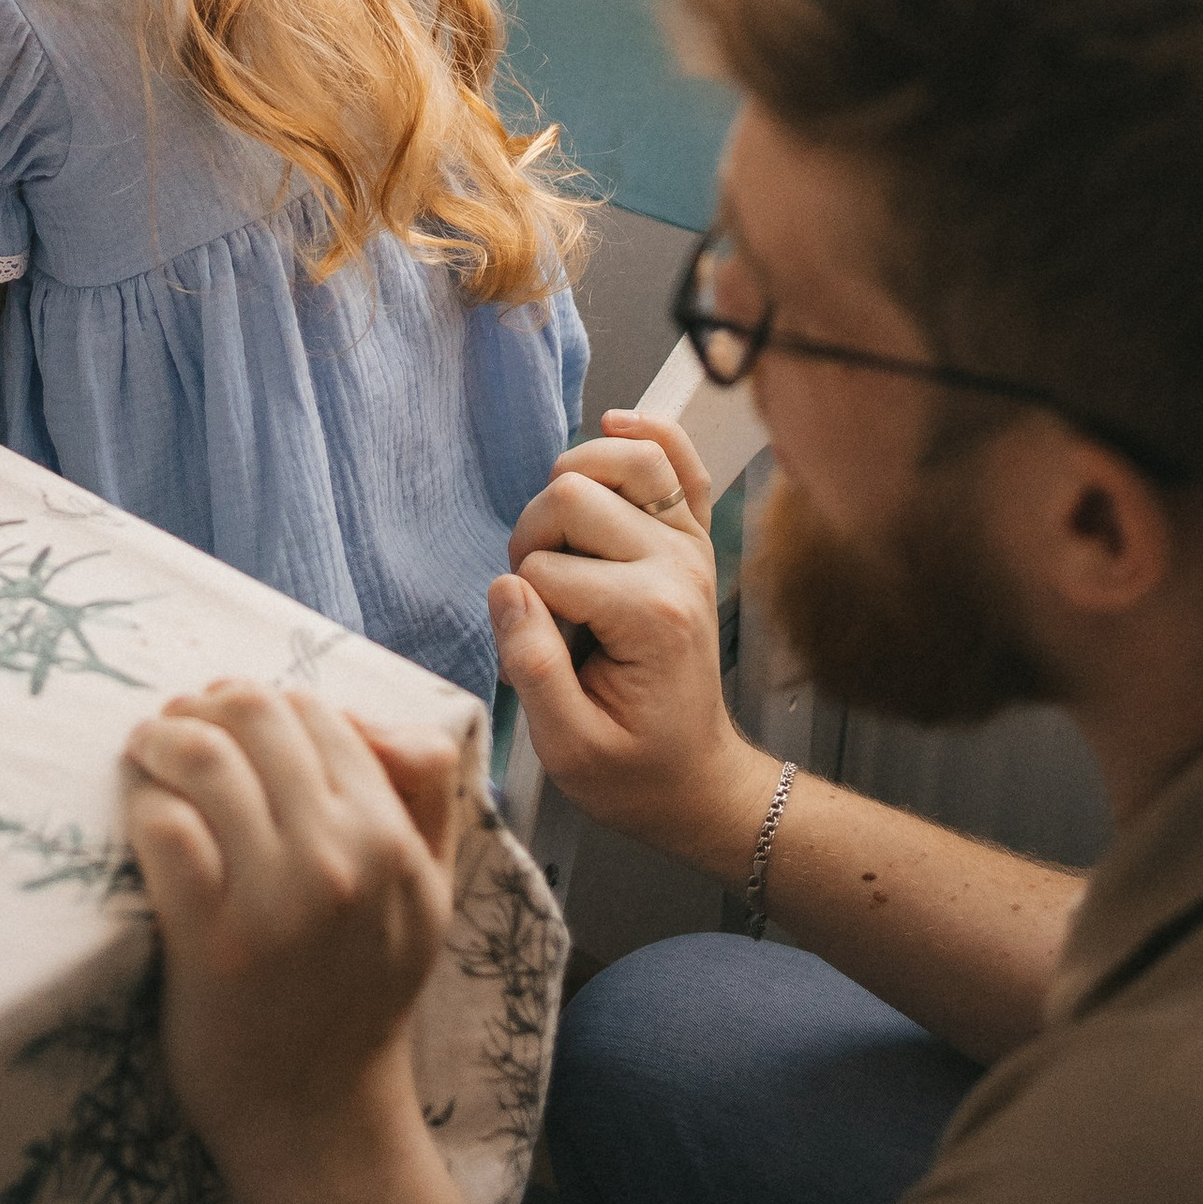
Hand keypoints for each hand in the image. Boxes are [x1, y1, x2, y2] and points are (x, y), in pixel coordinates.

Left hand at [123, 681, 461, 1198]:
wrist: (320, 1118)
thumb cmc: (363, 994)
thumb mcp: (427, 894)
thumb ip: (425, 795)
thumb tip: (372, 715)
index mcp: (393, 841)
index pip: (318, 714)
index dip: (262, 702)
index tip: (227, 716)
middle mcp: (341, 860)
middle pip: (257, 717)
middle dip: (205, 704)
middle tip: (177, 721)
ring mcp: (275, 901)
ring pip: (206, 758)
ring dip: (164, 736)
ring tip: (146, 747)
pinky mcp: (210, 940)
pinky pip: (165, 827)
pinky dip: (144, 799)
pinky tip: (138, 803)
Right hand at [492, 410, 774, 874]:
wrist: (697, 778)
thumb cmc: (633, 771)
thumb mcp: (569, 749)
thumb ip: (534, 668)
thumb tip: (505, 588)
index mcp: (649, 616)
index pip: (543, 568)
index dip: (520, 606)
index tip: (539, 650)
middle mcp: (676, 566)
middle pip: (572, 496)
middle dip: (532, 538)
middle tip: (538, 599)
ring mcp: (690, 546)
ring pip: (624, 456)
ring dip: (572, 481)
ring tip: (560, 538)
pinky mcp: (693, 540)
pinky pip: (681, 459)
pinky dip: (648, 431)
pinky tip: (613, 424)